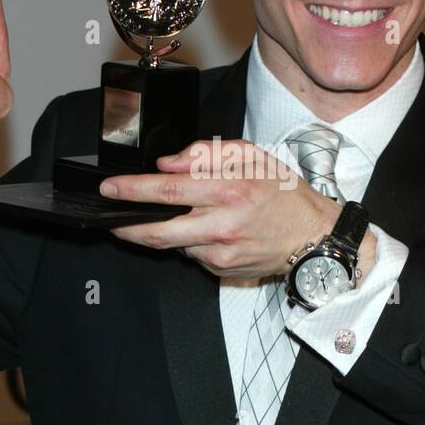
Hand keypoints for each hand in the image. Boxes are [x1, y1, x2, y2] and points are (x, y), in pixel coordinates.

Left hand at [99, 139, 343, 279]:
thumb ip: (207, 154)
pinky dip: (191, 242)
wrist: (314, 237)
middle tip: (112, 219)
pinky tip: (210, 232)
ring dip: (167, 231)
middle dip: (127, 226)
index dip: (134, 190)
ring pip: (175, 244)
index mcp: (229, 191)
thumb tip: (168, 164)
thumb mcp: (252, 157)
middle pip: (159, 231)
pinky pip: (193, 255)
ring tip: (187, 216)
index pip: (168, 189)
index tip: (111, 188)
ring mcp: (221, 253)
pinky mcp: (222, 271)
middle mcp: (222, 225)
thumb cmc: (285, 195)